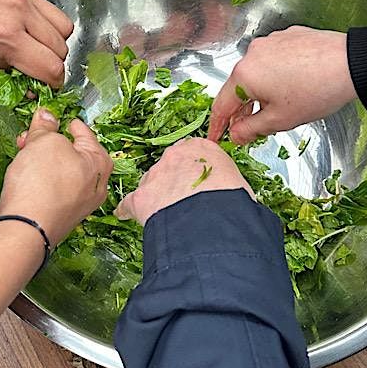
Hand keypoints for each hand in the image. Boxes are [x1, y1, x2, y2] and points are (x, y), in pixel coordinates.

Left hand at [0, 0, 73, 85]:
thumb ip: (5, 70)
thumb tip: (28, 77)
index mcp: (4, 35)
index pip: (50, 66)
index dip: (53, 82)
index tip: (48, 86)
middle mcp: (18, 12)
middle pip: (60, 46)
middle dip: (53, 63)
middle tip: (38, 70)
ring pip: (63, 26)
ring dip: (55, 42)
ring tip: (36, 49)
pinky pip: (49, 9)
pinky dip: (47, 24)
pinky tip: (30, 31)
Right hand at [0, 108, 112, 245]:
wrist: (22, 229)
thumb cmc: (42, 188)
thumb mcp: (45, 142)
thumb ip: (46, 128)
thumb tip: (46, 117)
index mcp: (99, 164)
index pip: (87, 135)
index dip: (72, 124)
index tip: (63, 119)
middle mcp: (91, 187)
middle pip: (71, 155)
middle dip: (50, 142)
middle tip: (34, 134)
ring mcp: (74, 204)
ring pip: (58, 173)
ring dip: (40, 159)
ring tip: (23, 151)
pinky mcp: (54, 215)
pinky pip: (47, 189)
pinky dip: (36, 179)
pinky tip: (22, 174)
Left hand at [115, 137, 251, 224]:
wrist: (214, 219)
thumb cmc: (232, 202)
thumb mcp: (238, 183)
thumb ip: (225, 182)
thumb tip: (229, 197)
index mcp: (201, 148)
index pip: (192, 153)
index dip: (194, 171)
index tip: (196, 182)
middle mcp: (174, 156)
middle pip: (169, 167)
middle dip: (174, 182)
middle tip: (184, 202)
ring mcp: (155, 175)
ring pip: (151, 184)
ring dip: (157, 197)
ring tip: (167, 216)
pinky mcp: (141, 198)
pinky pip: (130, 204)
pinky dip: (129, 211)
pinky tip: (129, 216)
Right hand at [207, 27, 355, 143]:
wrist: (352, 63)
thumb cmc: (317, 91)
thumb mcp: (280, 120)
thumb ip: (251, 129)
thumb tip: (236, 135)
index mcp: (244, 74)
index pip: (222, 105)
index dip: (218, 125)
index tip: (217, 137)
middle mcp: (252, 53)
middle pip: (239, 87)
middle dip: (243, 109)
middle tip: (250, 128)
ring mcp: (270, 41)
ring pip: (257, 72)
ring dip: (261, 91)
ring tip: (280, 107)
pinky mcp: (288, 36)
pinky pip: (274, 59)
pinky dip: (277, 74)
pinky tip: (294, 85)